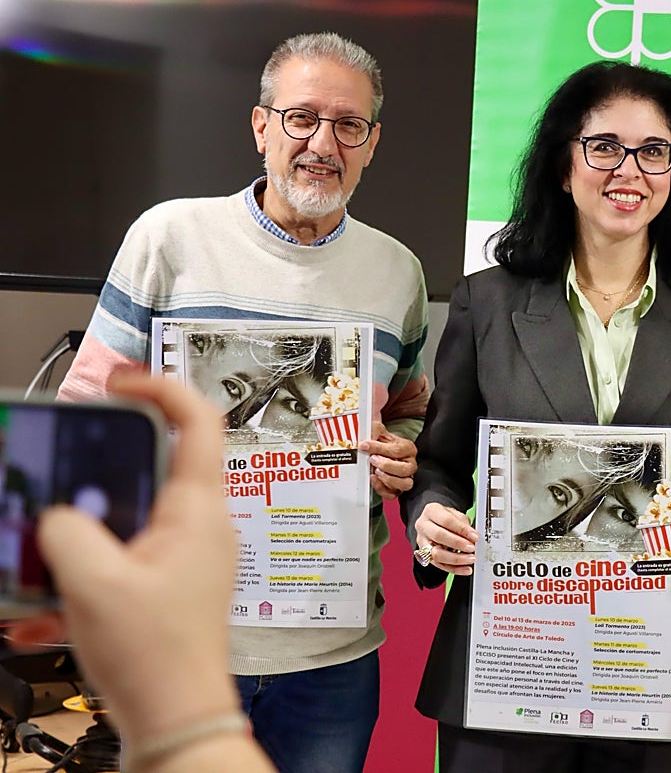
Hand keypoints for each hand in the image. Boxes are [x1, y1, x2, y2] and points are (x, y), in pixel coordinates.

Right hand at [10, 373, 239, 748]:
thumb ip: (66, 533)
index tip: (119, 379)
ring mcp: (184, 555)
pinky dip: (82, 573)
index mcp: (197, 510)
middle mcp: (199, 525)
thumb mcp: (95, 585)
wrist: (177, 720)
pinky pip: (120, 559)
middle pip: (157, 462)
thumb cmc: (157, 657)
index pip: (198, 421)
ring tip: (43, 539)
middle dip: (105, 456)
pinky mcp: (166, 585)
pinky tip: (44, 611)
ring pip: (131, 512)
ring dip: (85, 522)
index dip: (161, 387)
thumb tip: (55, 514)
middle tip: (66, 453)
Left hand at [358, 421, 417, 498]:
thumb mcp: (379, 431)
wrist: (378, 451)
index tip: (365, 445)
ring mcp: (405, 478)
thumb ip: (374, 430)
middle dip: (387, 465)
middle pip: (405, 469)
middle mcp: (409, 464)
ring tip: (376, 471)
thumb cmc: (382, 443)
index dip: (379, 448)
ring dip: (388, 479)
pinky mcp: (396, 489)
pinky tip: (374, 479)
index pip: (398, 450)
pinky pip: (393, 494)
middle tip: (373, 459)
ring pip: (405, 484)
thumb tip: (367, 439)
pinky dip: (382, 489)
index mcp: (408, 449)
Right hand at [414, 502, 477, 575]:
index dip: (462, 529)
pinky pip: (440, 565)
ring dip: (456, 558)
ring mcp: (422, 542)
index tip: (474, 536)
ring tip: (470, 559)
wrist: (435, 522)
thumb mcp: (456, 514)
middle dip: (458, 543)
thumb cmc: (446, 517)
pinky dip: (454, 569)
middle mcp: (423, 526)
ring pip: (436, 554)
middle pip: (438, 536)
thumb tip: (473, 537)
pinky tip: (465, 569)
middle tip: (471, 547)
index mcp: (431, 511)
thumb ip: (464, 525)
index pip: (446, 521)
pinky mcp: (426, 556)